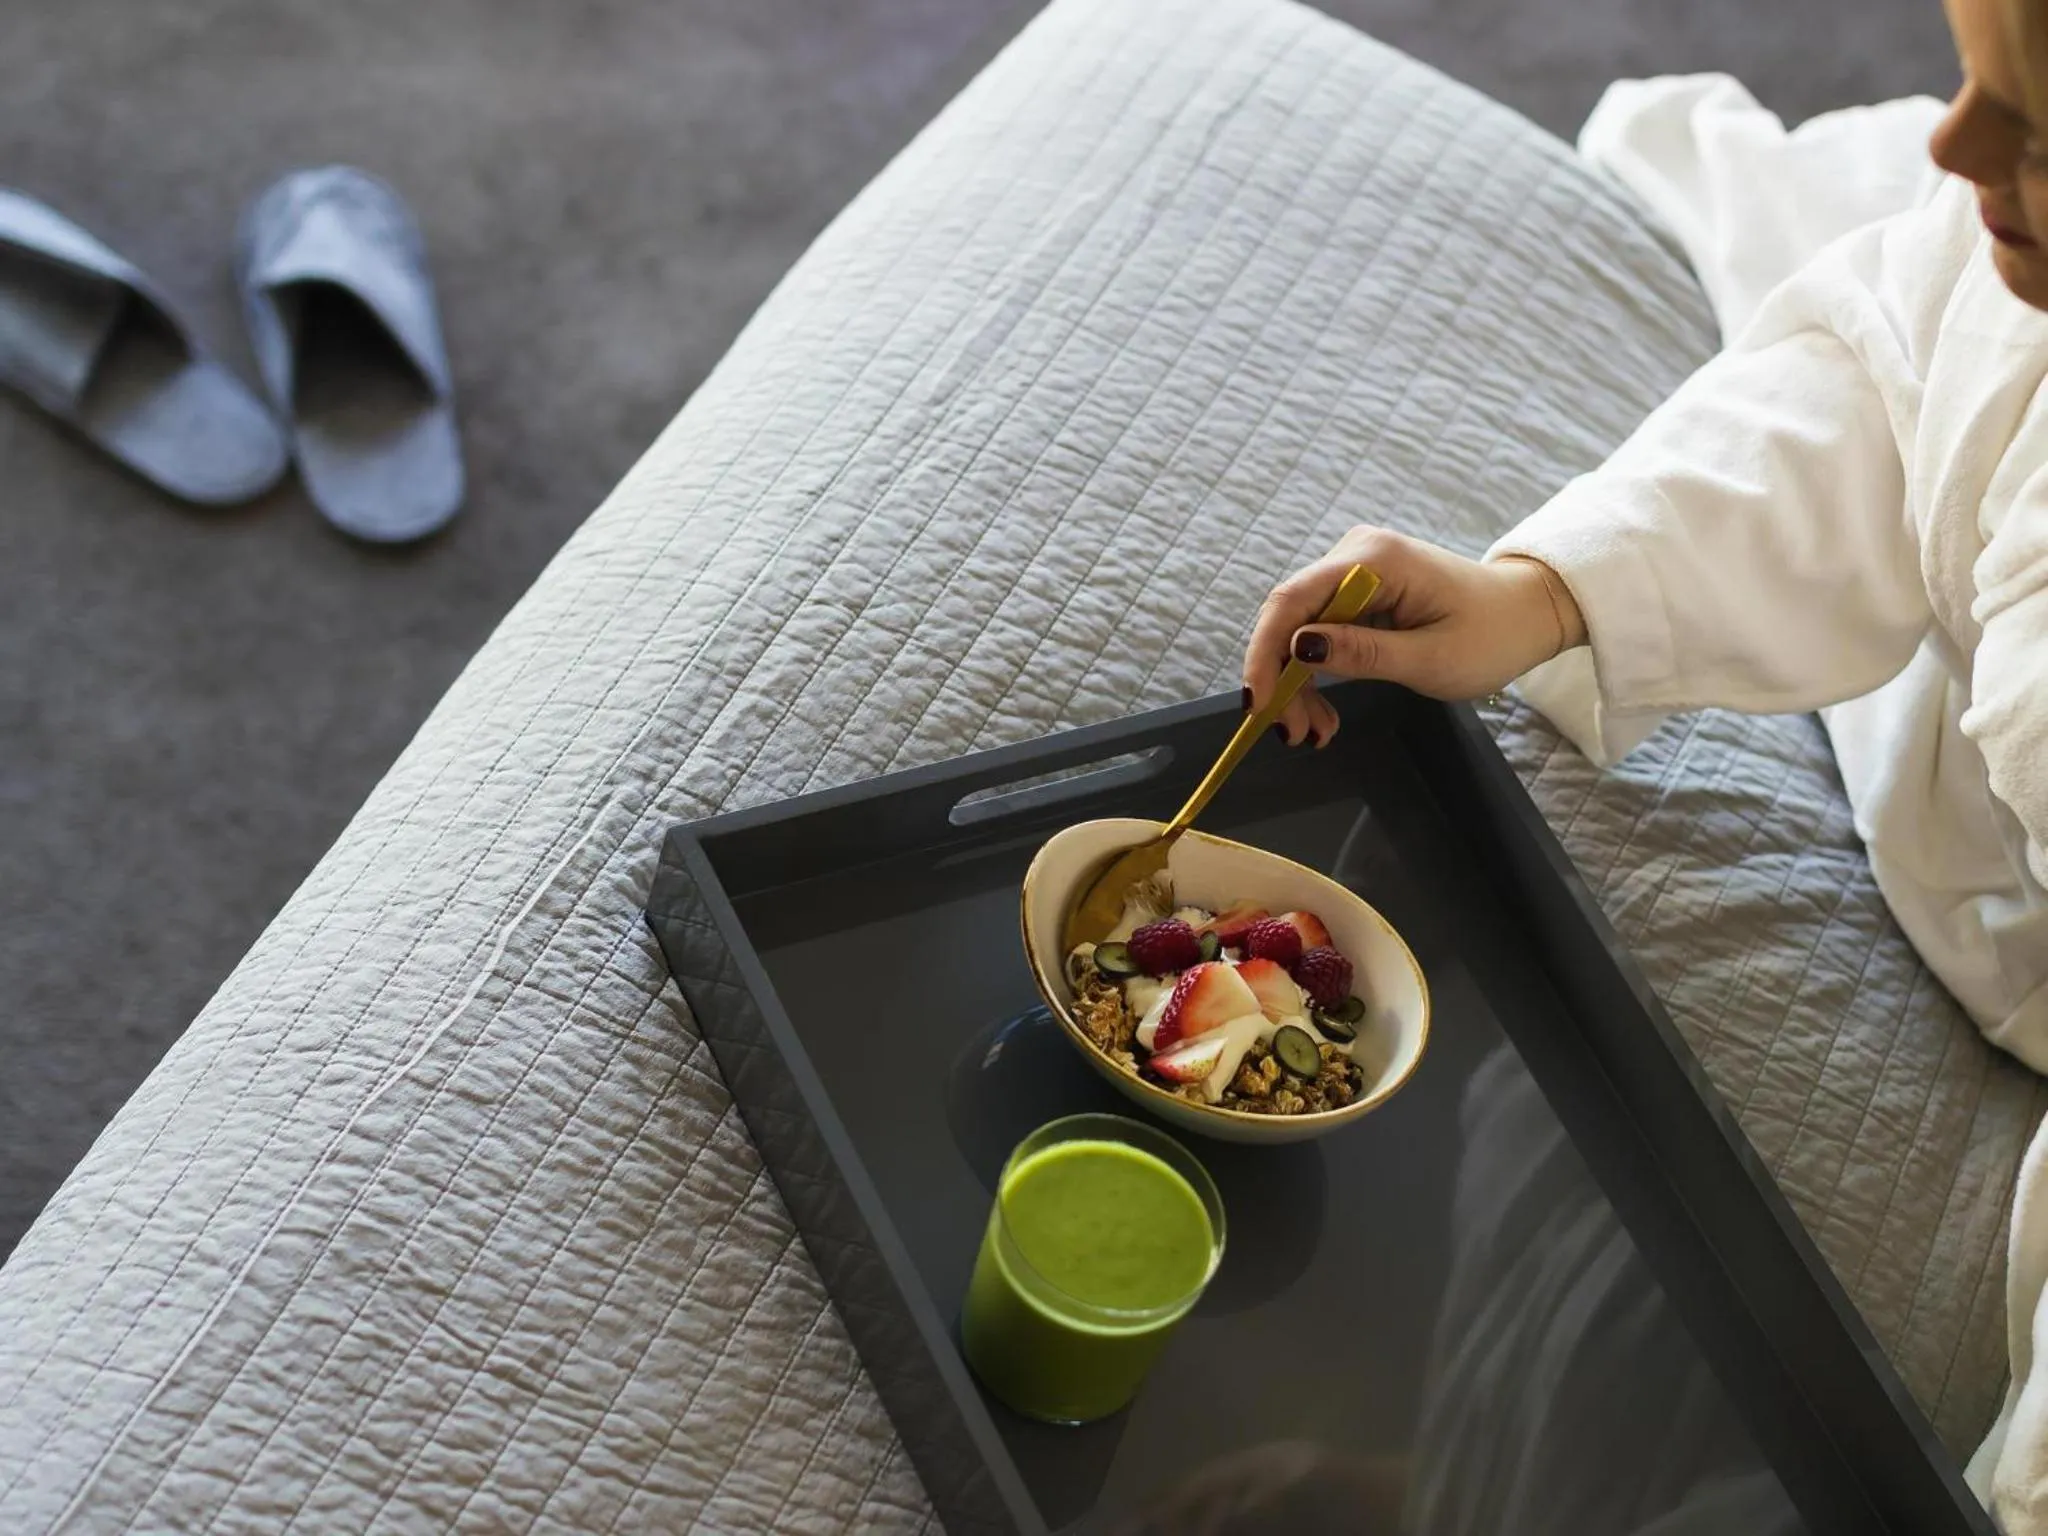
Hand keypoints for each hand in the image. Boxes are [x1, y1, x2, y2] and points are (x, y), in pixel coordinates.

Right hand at [1243, 526, 1584, 745]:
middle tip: (1294, 736)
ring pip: (1300, 633)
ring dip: (1299, 687)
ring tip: (1316, 734)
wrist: (1527, 613)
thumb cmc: (1491, 635)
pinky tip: (1325, 714)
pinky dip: (1318, 677)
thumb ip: (1361, 653)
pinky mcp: (1359, 592)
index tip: (1258, 704)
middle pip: (1290, 620)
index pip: (1291, 601)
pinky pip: (1320, 635)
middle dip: (1283, 681)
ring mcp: (1354, 571)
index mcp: (1372, 560)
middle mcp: (1353, 554)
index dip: (1264, 653)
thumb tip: (1297, 649)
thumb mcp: (1429, 659)